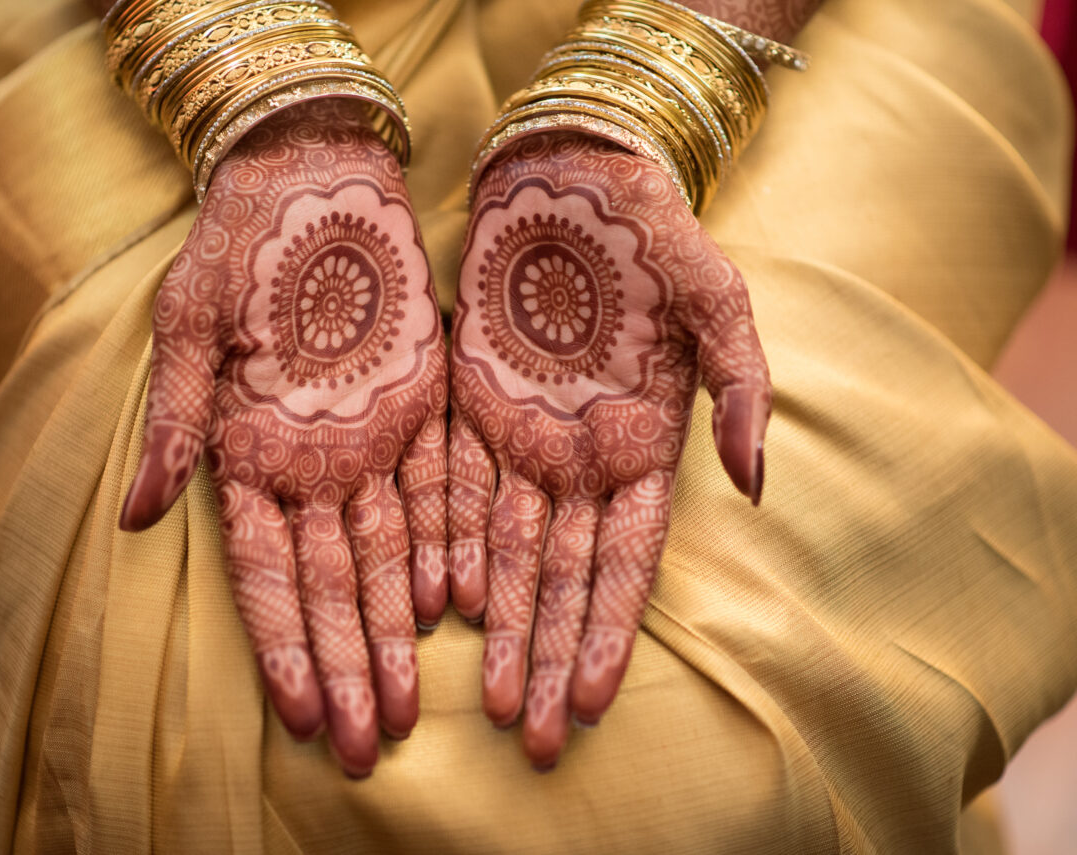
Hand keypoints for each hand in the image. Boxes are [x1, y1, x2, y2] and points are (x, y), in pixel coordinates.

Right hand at [120, 99, 446, 776]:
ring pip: (388, 553)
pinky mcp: (423, 405)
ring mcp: (370, 439)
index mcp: (249, 453)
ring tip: (411, 704)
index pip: (267, 574)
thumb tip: (138, 516)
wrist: (310, 174)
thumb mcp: (189, 325)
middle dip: (350, 664)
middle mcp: (312, 463)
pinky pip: (440, 487)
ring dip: (397, 628)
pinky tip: (455, 604)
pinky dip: (447, 544)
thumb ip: (178, 422)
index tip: (304, 715)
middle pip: (334, 584)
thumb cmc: (234, 245)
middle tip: (372, 744)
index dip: (285, 646)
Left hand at [449, 132, 769, 768]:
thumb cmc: (655, 235)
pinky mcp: (469, 406)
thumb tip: (756, 481)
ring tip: (490, 696)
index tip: (594, 699)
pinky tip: (442, 603)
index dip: (608, 630)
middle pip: (562, 576)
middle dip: (550, 655)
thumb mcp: (718, 299)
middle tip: (535, 736)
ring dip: (500, 623)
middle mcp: (581, 458)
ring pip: (506, 550)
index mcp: (642, 445)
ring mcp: (522, 437)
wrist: (571, 177)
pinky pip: (454, 488)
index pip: (625, 560)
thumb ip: (741, 388)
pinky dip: (449, 544)